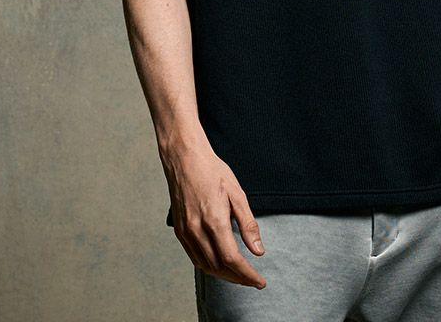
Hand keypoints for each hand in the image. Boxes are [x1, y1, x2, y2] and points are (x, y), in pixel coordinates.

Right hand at [161, 138, 266, 288]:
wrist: (184, 158)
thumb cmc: (212, 171)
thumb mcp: (237, 193)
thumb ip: (248, 224)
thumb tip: (258, 250)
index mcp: (214, 221)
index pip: (233, 260)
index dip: (248, 275)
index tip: (260, 282)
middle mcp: (197, 231)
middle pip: (219, 268)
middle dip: (238, 278)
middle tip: (253, 280)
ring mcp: (186, 232)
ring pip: (206, 266)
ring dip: (224, 276)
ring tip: (239, 275)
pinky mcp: (179, 231)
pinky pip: (194, 258)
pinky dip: (209, 267)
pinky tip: (219, 265)